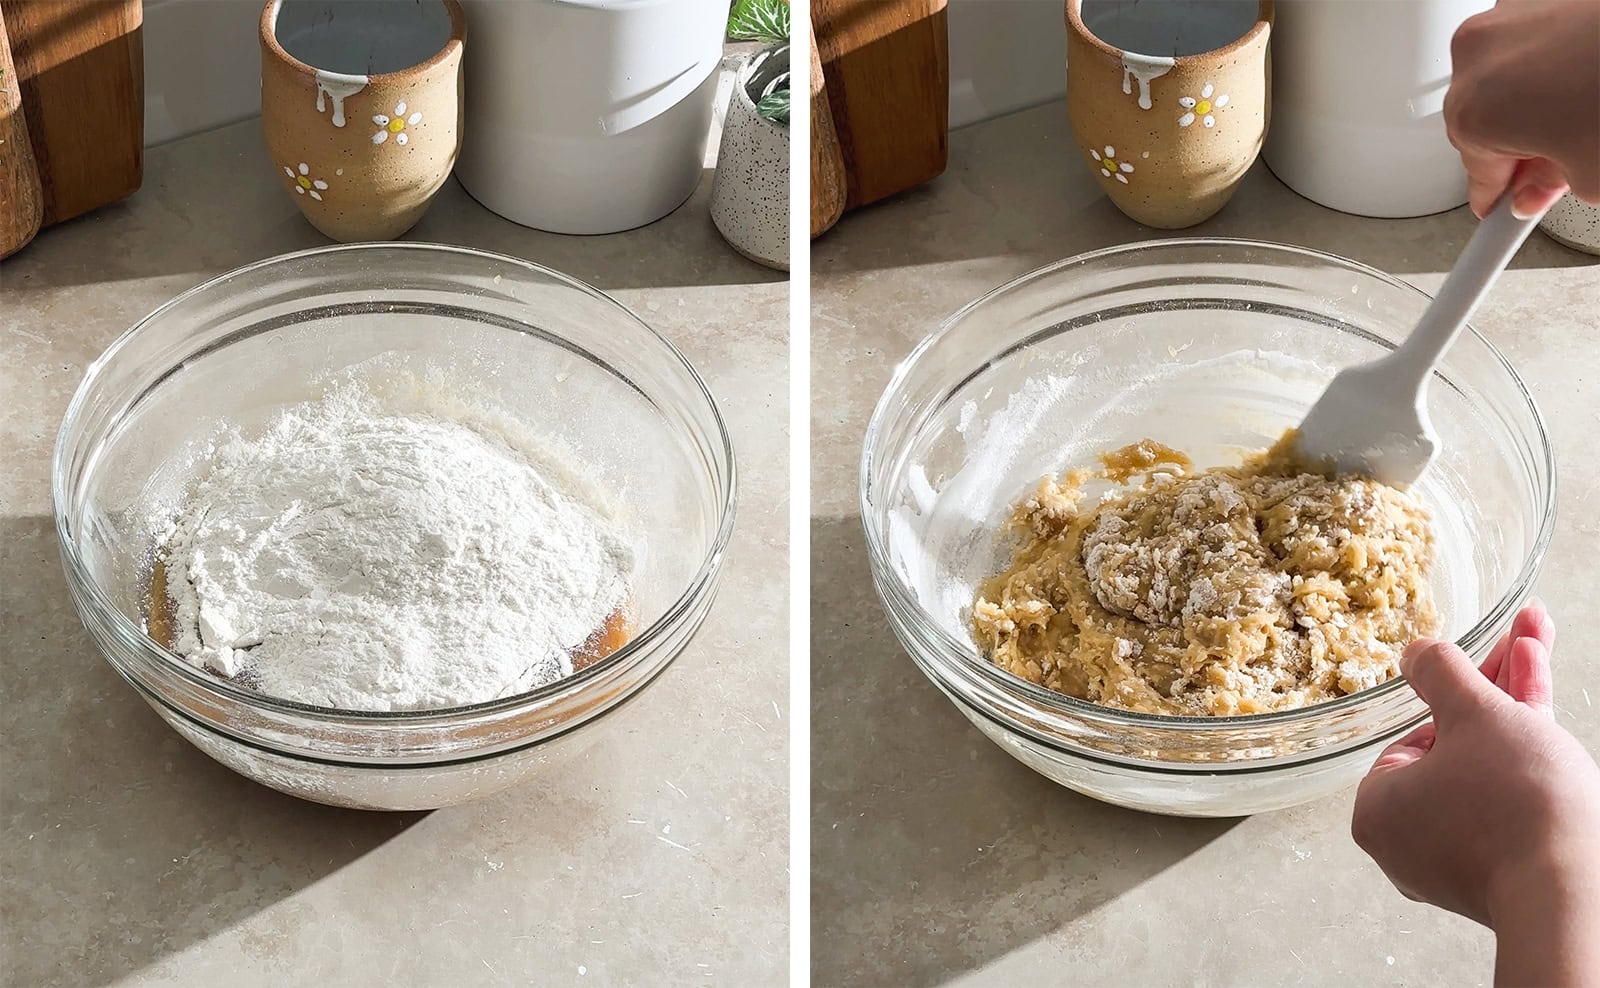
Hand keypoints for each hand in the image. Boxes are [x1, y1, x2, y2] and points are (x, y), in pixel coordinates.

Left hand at [1352, 603, 1599, 984]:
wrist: (1575, 891)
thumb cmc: (1513, 803)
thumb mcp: (1474, 714)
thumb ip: (1441, 674)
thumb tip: (1414, 651)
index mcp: (1378, 810)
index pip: (1419, 738)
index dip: (1460, 696)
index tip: (1491, 661)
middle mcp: (1410, 844)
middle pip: (1459, 748)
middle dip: (1498, 686)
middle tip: (1525, 635)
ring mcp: (1460, 862)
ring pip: (1491, 773)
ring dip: (1520, 708)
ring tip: (1537, 641)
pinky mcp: (1507, 873)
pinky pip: (1512, 805)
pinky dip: (1532, 760)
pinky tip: (1547, 706)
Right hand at [1444, 0, 1599, 217]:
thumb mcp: (1595, 175)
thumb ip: (1553, 187)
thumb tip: (1541, 183)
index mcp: (1474, 108)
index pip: (1476, 171)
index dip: (1501, 193)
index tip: (1509, 203)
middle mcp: (1480, 52)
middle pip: (1486, 113)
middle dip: (1522, 139)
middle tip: (1568, 158)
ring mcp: (1514, 10)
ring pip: (1510, 70)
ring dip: (1542, 95)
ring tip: (1591, 109)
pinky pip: (1540, 35)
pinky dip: (1564, 56)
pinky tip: (1594, 73)